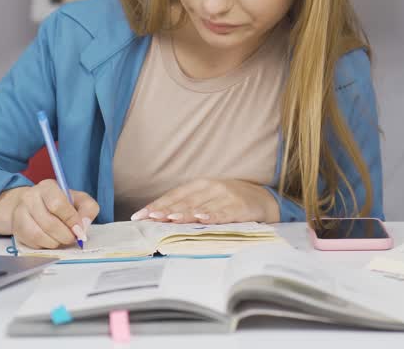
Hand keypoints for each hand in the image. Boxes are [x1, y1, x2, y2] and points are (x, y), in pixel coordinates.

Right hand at [0, 180, 99, 248]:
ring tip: (62, 238)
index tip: (79, 230)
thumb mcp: (78, 200)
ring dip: (56, 242)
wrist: (32, 206)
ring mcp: (20, 213)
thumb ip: (88, 209)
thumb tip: (83, 225)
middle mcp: (30, 197)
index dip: (71, 220)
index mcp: (47, 187)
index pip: (57, 204)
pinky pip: (33, 243)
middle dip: (65, 235)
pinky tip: (51, 239)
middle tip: (73, 237)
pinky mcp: (17, 228)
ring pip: (39, 235)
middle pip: (49, 223)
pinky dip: (46, 245)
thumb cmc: (60, 203)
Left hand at [129, 178, 279, 224]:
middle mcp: (211, 187)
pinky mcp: (239, 206)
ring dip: (184, 213)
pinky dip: (212, 216)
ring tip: (169, 219)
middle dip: (165, 210)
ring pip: (201, 206)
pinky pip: (224, 213)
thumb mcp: (208, 198)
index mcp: (200, 185)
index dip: (157, 205)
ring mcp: (226, 196)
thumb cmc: (229, 201)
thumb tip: (159, 218)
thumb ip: (187, 206)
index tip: (140, 216)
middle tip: (150, 218)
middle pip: (184, 201)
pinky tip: (201, 219)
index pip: (174, 195)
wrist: (263, 199)